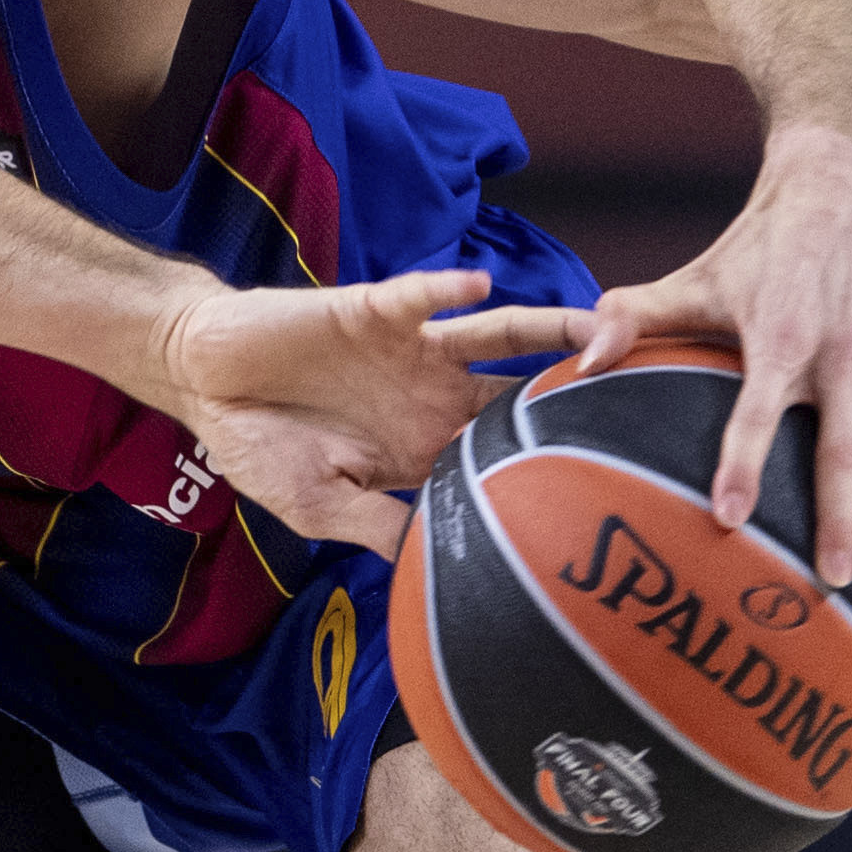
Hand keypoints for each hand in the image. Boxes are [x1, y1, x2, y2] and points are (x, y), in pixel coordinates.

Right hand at [158, 270, 588, 558]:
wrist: (203, 376)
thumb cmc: (259, 447)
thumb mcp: (314, 506)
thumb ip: (374, 526)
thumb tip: (433, 566)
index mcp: (429, 448)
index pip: (514, 453)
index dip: (565, 460)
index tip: (625, 475)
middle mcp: (436, 395)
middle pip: (530, 388)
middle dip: (586, 389)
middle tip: (648, 394)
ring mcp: (412, 350)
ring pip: (498, 334)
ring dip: (548, 328)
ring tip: (600, 325)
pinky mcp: (375, 310)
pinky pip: (419, 296)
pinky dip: (446, 290)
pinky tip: (475, 286)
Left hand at [576, 126, 851, 598]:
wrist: (843, 191)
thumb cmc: (754, 247)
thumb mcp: (691, 276)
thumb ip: (629, 318)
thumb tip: (582, 364)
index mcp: (780, 336)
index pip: (756, 412)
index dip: (741, 464)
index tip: (730, 520)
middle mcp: (845, 355)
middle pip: (846, 453)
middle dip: (840, 521)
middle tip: (832, 584)